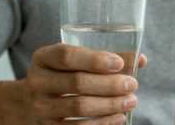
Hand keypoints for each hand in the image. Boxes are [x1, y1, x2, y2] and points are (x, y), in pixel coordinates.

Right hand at [27, 43, 146, 124]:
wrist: (34, 101)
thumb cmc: (64, 75)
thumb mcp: (77, 61)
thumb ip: (106, 58)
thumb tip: (140, 59)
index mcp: (44, 57)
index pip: (67, 56)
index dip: (95, 59)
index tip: (119, 64)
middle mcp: (38, 81)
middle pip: (77, 82)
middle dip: (110, 85)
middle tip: (132, 84)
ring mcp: (40, 107)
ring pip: (79, 107)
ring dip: (110, 104)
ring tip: (131, 101)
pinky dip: (102, 123)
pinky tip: (119, 117)